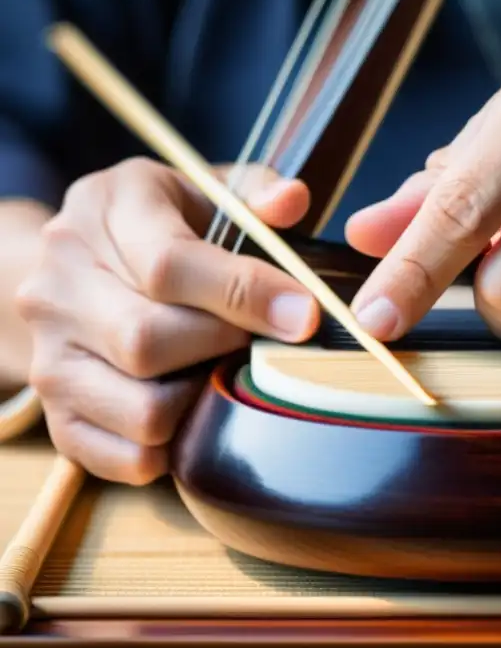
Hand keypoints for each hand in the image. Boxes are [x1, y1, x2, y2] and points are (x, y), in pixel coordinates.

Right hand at [15, 157, 318, 484]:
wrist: (81, 270)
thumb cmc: (167, 228)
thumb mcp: (208, 190)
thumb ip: (257, 192)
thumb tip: (292, 202)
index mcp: (103, 212)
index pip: (166, 264)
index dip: (245, 294)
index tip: (303, 315)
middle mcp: (58, 285)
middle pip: (146, 341)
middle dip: (222, 346)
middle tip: (257, 340)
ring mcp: (50, 355)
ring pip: (140, 409)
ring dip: (202, 400)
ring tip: (223, 369)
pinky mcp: (57, 415)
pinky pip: (124, 456)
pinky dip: (175, 447)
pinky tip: (196, 407)